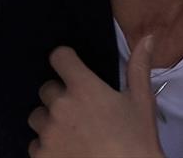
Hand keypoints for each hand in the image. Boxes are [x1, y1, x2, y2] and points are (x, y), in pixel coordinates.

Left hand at [28, 36, 164, 157]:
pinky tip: (68, 151)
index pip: (60, 58)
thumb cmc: (136, 139)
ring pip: (37, 117)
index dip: (66, 60)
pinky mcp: (41, 157)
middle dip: (60, 95)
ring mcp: (47, 134)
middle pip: (46, 89)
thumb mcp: (141, 100)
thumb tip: (147, 37)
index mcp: (84, 88)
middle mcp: (60, 107)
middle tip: (81, 109)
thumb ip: (139, 66)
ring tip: (73, 132)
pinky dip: (47, 147)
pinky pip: (34, 145)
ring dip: (50, 121)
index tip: (73, 68)